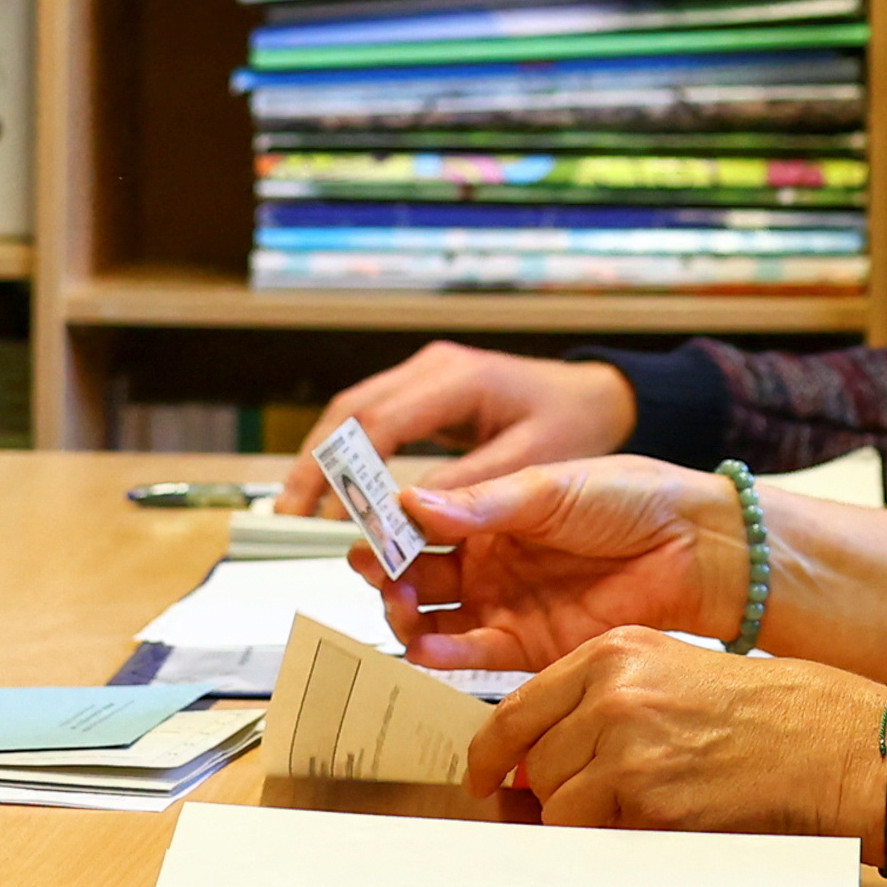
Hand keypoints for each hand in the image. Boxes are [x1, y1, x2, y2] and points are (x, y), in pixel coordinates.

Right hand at [269, 344, 638, 508]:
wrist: (599, 397)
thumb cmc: (576, 425)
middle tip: (287, 515)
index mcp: (459, 378)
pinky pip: (376, 425)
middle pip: (352, 411)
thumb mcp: (535, 459)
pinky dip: (350, 460)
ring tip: (297, 511)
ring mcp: (428, 379)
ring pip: (355, 415)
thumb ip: (475, 486)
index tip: (323, 516)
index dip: (344, 471)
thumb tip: (409, 516)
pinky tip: (335, 497)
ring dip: (324, 462)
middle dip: (315, 464)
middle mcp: (434, 370)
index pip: (380, 421)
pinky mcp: (428, 398)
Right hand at [364, 456, 743, 669]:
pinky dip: (443, 653)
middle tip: (373, 569)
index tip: (364, 525)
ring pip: (435, 620)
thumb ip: (482, 503)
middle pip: (417, 576)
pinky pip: (473, 655)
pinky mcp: (528, 647)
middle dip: (388, 574)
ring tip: (397, 608)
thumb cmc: (632, 499)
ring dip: (407, 616)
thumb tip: (412, 502)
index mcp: (491, 515)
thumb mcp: (550, 487)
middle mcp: (491, 563)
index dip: (390, 527)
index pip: (422, 524)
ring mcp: (506, 605)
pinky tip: (426, 645)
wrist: (693, 546)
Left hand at [466, 635, 886, 839]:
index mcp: (615, 650)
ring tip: (631, 814)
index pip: (517, 706)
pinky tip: (652, 824)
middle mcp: (613, 687)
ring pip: (553, 801)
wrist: (826, 742)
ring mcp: (626, 738)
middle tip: (577, 809)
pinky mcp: (645, 790)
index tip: (482, 777)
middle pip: (530, 761)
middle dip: (545, 794)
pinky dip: (607, 841)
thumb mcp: (670, 677)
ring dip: (578, 821)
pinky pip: (588, 832)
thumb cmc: (761, 716)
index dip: (489, 753)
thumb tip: (531, 762)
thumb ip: (601, 704)